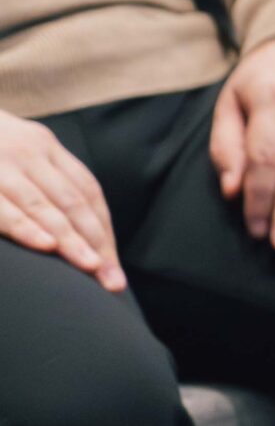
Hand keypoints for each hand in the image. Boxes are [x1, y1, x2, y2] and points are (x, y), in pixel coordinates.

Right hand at [0, 111, 124, 289]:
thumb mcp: (14, 150)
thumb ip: (39, 178)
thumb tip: (73, 226)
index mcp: (43, 146)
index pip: (86, 190)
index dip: (103, 227)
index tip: (112, 262)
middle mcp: (28, 152)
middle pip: (74, 201)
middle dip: (97, 242)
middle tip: (113, 279)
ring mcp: (1, 165)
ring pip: (44, 205)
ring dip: (71, 240)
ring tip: (91, 268)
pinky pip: (3, 209)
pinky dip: (27, 227)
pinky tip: (47, 246)